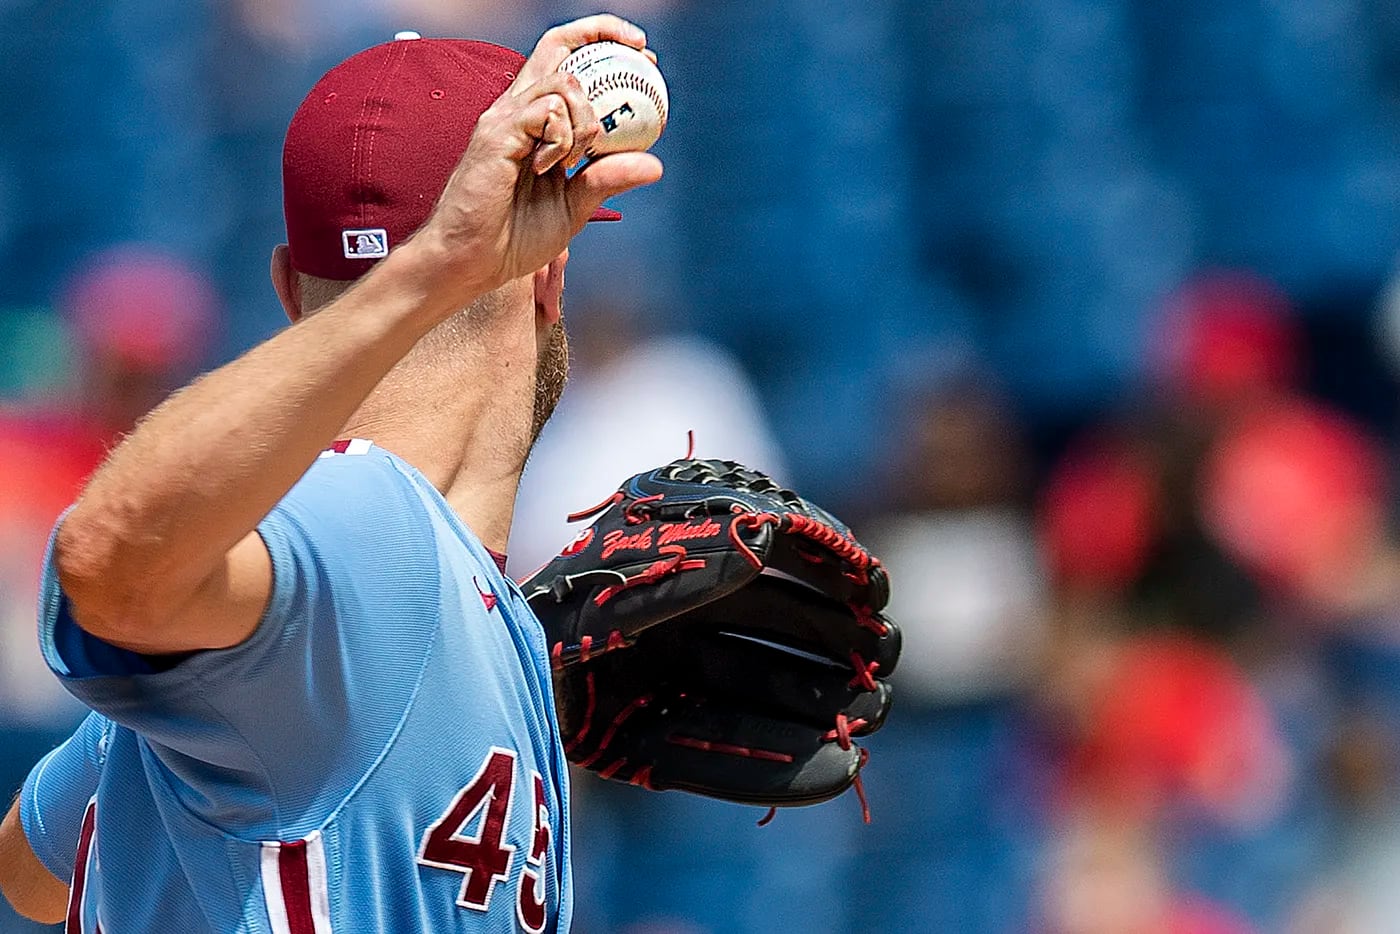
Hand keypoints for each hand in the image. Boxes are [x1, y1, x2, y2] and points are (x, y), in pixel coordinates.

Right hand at [413, 14, 664, 310]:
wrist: (472, 262)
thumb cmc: (514, 238)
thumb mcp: (574, 206)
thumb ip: (606, 179)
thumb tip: (655, 165)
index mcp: (535, 121)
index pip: (566, 60)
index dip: (603, 44)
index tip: (644, 55)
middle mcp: (518, 109)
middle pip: (559, 46)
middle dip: (604, 36)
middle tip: (646, 55)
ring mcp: (505, 118)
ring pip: (564, 83)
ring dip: (585, 123)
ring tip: (571, 163)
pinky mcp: (497, 133)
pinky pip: (547, 114)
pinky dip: (562, 140)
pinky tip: (548, 169)